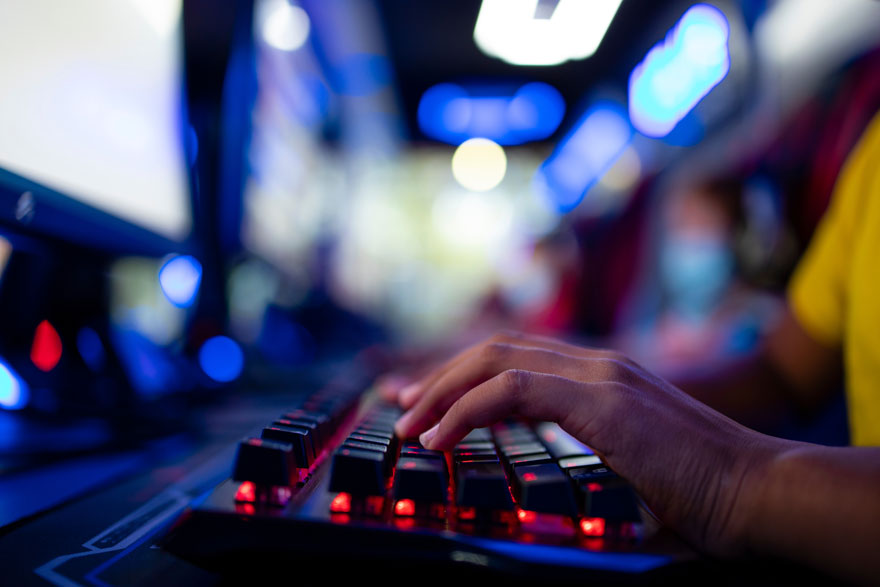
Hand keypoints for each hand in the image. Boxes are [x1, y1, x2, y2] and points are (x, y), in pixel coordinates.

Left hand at [391, 331, 788, 556]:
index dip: (462, 379)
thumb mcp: (633, 468)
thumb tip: (549, 491)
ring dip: (442, 390)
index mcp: (602, 378)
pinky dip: (465, 410)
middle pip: (495, 350)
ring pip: (496, 359)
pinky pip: (512, 389)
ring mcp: (600, 375)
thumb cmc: (705, 495)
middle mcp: (597, 364)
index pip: (516, 361)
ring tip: (407, 425)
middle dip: (440, 376)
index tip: (424, 405)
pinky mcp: (602, 400)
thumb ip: (590, 461)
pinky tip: (439, 439)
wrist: (763, 494)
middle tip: (400, 405)